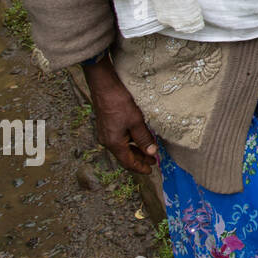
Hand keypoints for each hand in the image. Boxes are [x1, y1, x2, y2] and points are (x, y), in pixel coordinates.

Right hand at [84, 57, 158, 175]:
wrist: (104, 86)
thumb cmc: (119, 102)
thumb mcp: (136, 121)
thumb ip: (144, 138)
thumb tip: (151, 153)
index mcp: (113, 143)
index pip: (128, 162)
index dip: (140, 167)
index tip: (151, 171)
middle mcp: (107, 141)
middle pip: (125, 156)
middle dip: (139, 160)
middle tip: (153, 162)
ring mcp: (105, 133)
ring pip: (122, 147)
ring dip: (136, 151)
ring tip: (149, 151)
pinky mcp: (106, 125)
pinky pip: (120, 139)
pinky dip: (130, 142)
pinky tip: (139, 138)